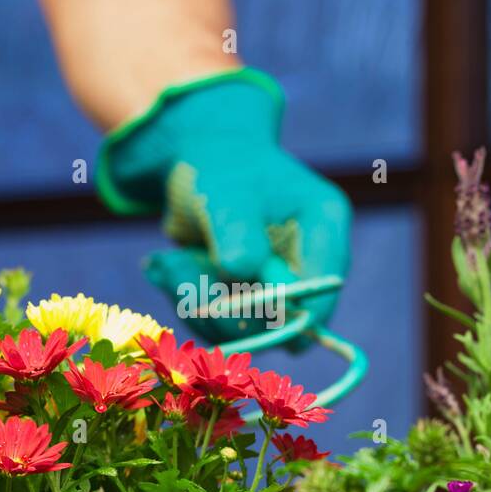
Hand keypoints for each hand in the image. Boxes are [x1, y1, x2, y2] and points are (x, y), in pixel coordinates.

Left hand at [97, 70, 350, 344]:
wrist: (199, 162)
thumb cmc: (220, 167)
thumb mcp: (227, 196)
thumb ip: (239, 237)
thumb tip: (248, 282)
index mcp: (324, 229)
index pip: (321, 294)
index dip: (279, 314)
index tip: (226, 306)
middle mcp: (309, 264)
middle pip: (282, 323)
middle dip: (224, 308)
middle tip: (174, 270)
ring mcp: (280, 285)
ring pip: (244, 329)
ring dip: (197, 304)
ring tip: (166, 264)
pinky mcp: (250, 299)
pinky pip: (221, 324)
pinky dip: (189, 302)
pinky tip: (167, 268)